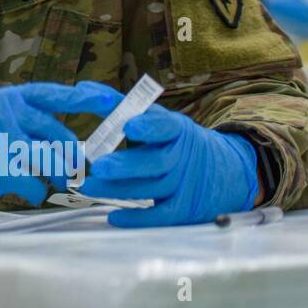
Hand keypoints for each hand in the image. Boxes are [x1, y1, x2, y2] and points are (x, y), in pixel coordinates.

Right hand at [0, 81, 122, 212]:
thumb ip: (15, 119)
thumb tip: (60, 135)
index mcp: (1, 98)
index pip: (51, 94)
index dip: (84, 97)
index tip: (111, 100)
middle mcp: (1, 113)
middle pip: (55, 131)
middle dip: (70, 152)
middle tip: (76, 165)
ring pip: (48, 158)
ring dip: (56, 173)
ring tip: (54, 180)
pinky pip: (33, 183)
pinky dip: (36, 191)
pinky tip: (29, 192)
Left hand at [80, 104, 258, 226]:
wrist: (224, 170)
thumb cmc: (175, 140)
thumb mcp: (158, 119)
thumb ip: (121, 106)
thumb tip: (84, 89)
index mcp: (177, 130)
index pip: (166, 126)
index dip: (149, 126)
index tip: (128, 126)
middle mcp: (183, 156)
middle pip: (156, 162)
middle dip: (126, 165)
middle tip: (97, 166)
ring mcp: (185, 184)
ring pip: (153, 189)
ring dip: (119, 190)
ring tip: (89, 187)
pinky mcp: (185, 208)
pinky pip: (162, 215)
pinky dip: (138, 218)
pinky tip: (114, 216)